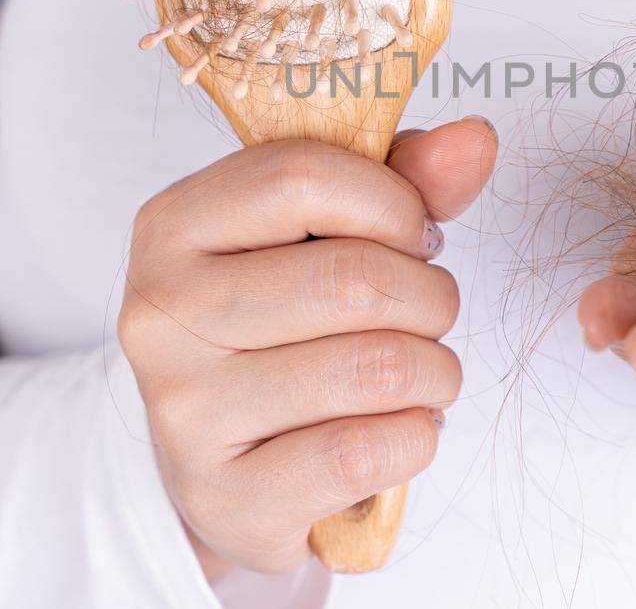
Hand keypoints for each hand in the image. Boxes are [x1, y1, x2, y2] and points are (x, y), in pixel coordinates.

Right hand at [118, 119, 497, 574]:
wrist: (228, 466)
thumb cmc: (284, 326)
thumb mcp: (328, 234)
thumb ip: (405, 179)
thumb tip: (476, 139)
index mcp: (173, 226)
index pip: (303, 177)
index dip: (393, 204)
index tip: (413, 236)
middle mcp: (159, 314)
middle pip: (353, 278)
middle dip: (431, 297)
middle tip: (427, 314)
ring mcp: (184, 411)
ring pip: (376, 368)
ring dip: (436, 370)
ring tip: (421, 373)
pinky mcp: (226, 496)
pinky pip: (368, 452)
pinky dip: (417, 436)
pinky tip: (398, 427)